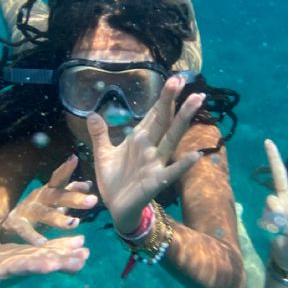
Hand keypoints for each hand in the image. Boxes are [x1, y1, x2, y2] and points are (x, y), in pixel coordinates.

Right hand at [0, 155, 97, 244]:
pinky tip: (42, 243)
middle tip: (93, 200)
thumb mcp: (53, 200)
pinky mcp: (16, 225)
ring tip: (75, 223)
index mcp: (48, 191)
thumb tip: (88, 184)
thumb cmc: (37, 211)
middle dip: (75, 198)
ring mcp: (27, 211)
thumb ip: (69, 192)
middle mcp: (38, 198)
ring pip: (44, 214)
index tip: (75, 158)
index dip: (66, 168)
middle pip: (57, 196)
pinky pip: (25, 231)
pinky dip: (33, 236)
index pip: (58, 178)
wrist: (8, 226)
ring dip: (59, 219)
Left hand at [86, 75, 203, 234]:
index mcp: (139, 139)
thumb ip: (100, 134)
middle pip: (164, 120)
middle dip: (171, 100)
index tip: (173, 78)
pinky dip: (183, 164)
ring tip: (196, 101)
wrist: (116, 209)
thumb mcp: (103, 154)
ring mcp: (155, 163)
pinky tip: (196, 155)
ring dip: (183, 120)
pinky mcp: (156, 182)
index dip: (162, 97)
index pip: (153, 114)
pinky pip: (171, 172)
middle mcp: (150, 148)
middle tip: (182, 79)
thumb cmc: (114, 181)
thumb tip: (92, 113)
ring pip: (171, 138)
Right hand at [260, 137, 287, 273]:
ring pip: (271, 201)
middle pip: (280, 175)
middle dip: (273, 158)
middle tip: (268, 140)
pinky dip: (272, 227)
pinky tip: (277, 234)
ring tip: (284, 230)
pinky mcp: (266, 218)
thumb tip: (283, 222)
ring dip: (277, 215)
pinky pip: (265, 217)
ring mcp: (276, 208)